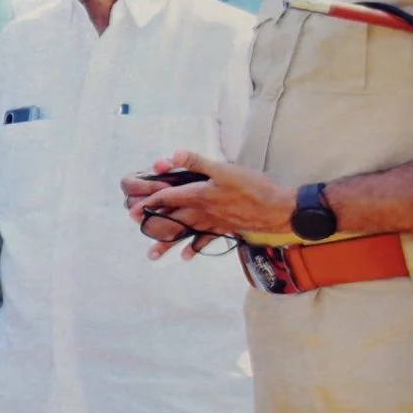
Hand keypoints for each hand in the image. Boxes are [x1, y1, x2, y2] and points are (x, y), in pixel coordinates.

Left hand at [121, 151, 291, 259]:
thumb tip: (172, 156)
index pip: (168, 198)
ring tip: (152, 255)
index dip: (150, 201)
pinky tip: (185, 256)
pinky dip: (195, 247)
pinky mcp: (225, 228)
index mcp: (199, 195)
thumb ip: (197, 163)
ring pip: (185, 233)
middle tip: (137, 229)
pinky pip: (206, 240)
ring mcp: (213, 222)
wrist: (279, 210)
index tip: (132, 209)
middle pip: (172, 220)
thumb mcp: (225, 170)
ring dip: (167, 243)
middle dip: (152, 224)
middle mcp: (202, 212)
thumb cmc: (253, 187)